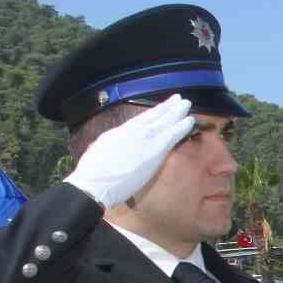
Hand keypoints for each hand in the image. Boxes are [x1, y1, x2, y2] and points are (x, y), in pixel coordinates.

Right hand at [65, 95, 194, 208]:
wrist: (94, 183)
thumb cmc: (93, 173)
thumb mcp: (101, 150)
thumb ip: (115, 144)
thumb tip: (120, 144)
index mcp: (119, 132)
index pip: (141, 120)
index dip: (154, 112)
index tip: (163, 106)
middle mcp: (132, 132)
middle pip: (153, 116)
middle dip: (167, 107)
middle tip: (178, 99)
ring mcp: (144, 140)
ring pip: (164, 122)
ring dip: (177, 113)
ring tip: (186, 104)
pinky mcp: (153, 151)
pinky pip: (171, 136)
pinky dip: (181, 127)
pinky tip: (189, 121)